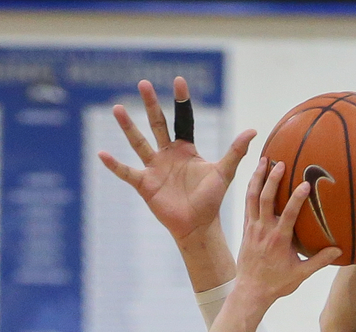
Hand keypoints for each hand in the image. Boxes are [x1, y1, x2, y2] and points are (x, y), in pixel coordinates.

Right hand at [98, 76, 255, 244]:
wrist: (198, 226)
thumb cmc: (211, 200)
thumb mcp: (224, 172)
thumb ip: (235, 151)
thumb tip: (253, 130)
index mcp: (186, 149)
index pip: (183, 119)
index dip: (181, 101)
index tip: (178, 80)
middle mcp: (168, 154)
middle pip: (157, 123)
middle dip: (151, 104)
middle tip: (143, 83)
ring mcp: (154, 168)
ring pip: (139, 142)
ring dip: (128, 126)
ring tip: (117, 108)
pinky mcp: (145, 184)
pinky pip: (127, 172)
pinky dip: (115, 165)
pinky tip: (102, 153)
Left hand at [233, 159, 342, 307]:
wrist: (250, 291)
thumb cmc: (276, 284)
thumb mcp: (300, 274)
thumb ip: (319, 261)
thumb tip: (339, 251)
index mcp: (278, 240)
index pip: (288, 214)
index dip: (297, 198)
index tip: (305, 183)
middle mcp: (263, 230)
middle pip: (266, 199)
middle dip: (272, 179)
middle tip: (280, 162)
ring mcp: (252, 228)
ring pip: (252, 197)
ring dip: (257, 177)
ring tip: (264, 160)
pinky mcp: (245, 228)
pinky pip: (247, 204)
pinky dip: (251, 188)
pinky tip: (255, 177)